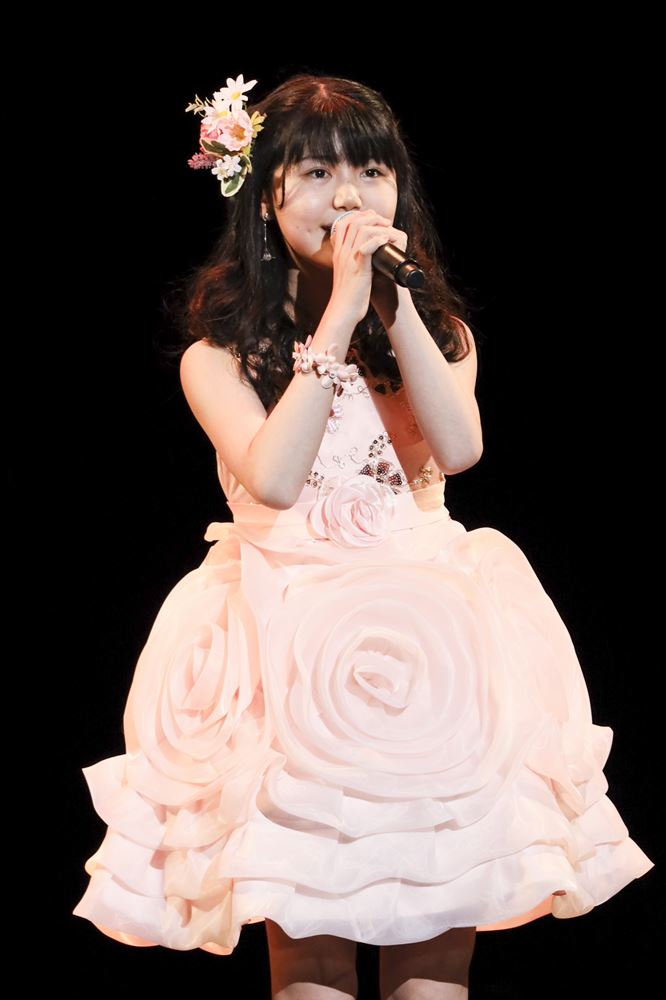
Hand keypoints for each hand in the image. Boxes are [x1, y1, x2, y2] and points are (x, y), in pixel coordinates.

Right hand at [328, 210, 406, 325]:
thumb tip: (366, 256)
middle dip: (371, 217)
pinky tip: (387, 240)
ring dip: (377, 226)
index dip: (357, 216)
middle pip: (352, 222)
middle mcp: (341, 253)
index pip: (342, 224)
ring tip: (389, 229)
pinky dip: (378, 240)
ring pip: (360, 229)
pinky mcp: (358, 268)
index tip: (372, 218)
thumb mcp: (347, 275)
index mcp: (338, 254)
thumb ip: (352, 263)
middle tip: (385, 222)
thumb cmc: (348, 296)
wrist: (343, 311)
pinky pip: (367, 246)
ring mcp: (348, 260)